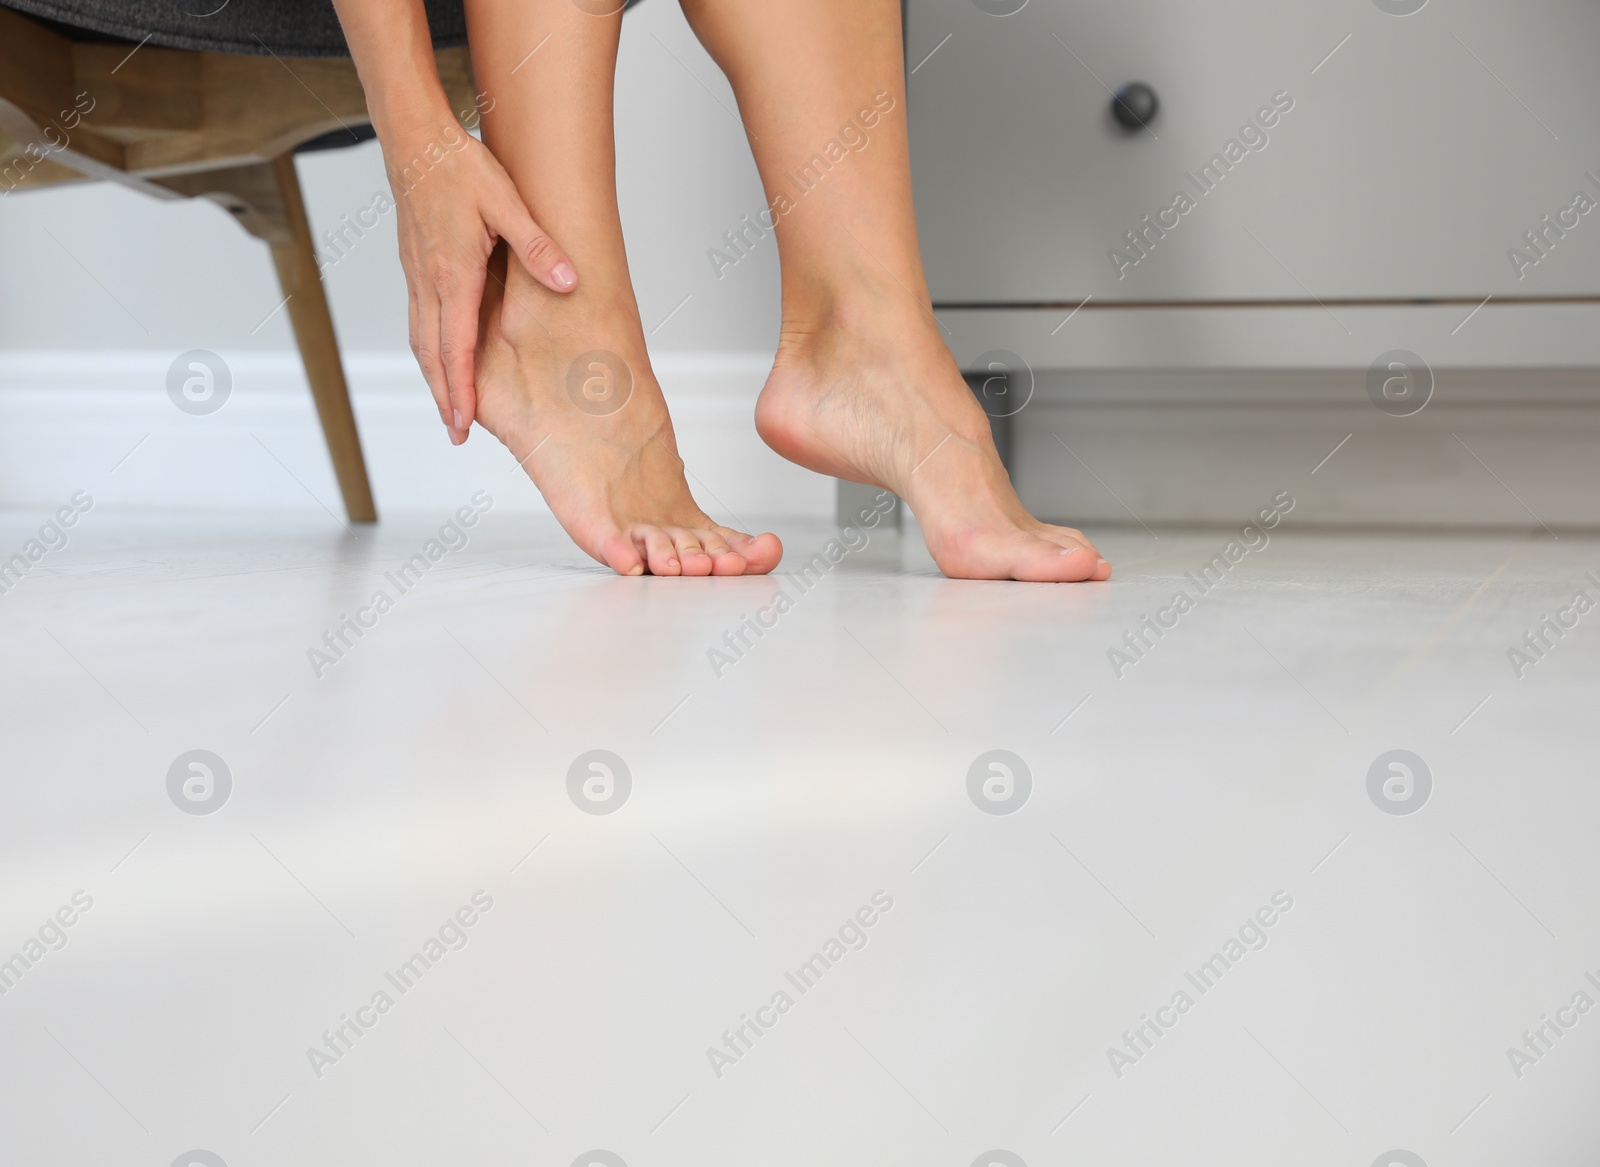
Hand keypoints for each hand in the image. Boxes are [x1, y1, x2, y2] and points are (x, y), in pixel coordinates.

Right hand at [385, 122, 575, 443]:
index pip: (454, 347)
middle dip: (444, 397)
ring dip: (435, 377)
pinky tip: (440, 360)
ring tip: (450, 408)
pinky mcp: (415, 268)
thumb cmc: (459, 168)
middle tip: (456, 433)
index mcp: (452, 274)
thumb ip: (538, 247)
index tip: (464, 423)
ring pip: (421, 340)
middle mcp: (428, 282)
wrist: (414, 140)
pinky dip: (429, 350)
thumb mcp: (507, 203)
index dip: (459, 389)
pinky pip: (419, 321)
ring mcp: (417, 276)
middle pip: (432, 355)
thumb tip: (569, 281)